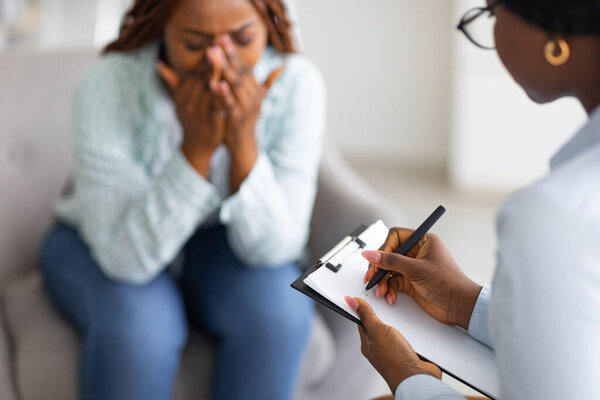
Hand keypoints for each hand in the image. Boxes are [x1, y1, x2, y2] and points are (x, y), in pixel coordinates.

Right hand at [156, 48, 224, 176]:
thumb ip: (172, 82)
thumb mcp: (180, 100)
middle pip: (200, 78)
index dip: (203, 59)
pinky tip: (225, 86)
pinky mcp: (209, 123)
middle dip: (209, 62)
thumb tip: (158, 64)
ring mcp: (197, 113)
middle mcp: (187, 102)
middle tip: (217, 46)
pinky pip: (214, 106)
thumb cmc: (191, 119)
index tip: (213, 43)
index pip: (193, 73)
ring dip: (215, 74)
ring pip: (207, 90)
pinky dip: (219, 96)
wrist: (197, 147)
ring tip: (223, 59)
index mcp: (182, 94)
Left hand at [212, 36, 283, 191]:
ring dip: (225, 70)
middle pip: (242, 72)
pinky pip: (230, 104)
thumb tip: (283, 65)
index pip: (246, 67)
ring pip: (237, 86)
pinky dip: (222, 94)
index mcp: (257, 91)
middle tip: (218, 40)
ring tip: (215, 56)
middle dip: (230, 56)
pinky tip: (215, 83)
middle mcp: (255, 98)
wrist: (244, 145)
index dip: (235, 52)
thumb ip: (268, 82)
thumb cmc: (245, 120)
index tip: (224, 37)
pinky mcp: (238, 119)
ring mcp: (247, 109)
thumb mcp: (257, 99)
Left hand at [345, 297, 441, 393]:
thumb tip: (351, 302)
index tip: (363, 298)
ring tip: (396, 317)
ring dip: (395, 325)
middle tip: (381, 305)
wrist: (416, 378)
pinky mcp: (406, 354)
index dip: (363, 309)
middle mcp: (378, 348)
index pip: (362, 321)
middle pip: (377, 327)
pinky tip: (410, 331)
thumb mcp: (378, 330)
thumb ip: (366, 315)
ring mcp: (392, 352)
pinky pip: (404, 340)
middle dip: (380, 316)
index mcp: (367, 343)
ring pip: (391, 333)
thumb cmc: (395, 360)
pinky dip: (407, 333)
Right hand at [363, 228, 481, 329]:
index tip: (377, 259)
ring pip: (389, 269)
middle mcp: (417, 252)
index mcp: (423, 241)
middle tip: (372, 276)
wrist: (460, 306)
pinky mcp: (411, 281)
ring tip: (381, 291)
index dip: (385, 247)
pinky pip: (393, 282)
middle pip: (389, 253)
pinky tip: (390, 296)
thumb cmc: (449, 283)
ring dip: (382, 281)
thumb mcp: (416, 269)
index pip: (395, 236)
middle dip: (379, 267)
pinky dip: (389, 289)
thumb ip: (391, 261)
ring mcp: (413, 267)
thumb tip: (371, 254)